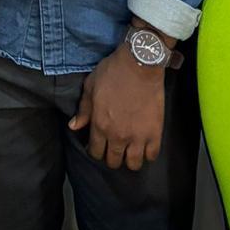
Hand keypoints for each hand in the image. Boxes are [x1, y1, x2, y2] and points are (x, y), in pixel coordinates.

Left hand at [69, 44, 164, 169]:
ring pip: (133, 164)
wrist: (139, 64)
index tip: (98, 145)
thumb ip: (83, 110)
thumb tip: (74, 126)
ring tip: (129, 150)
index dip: (95, 150)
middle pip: (114, 161)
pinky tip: (144, 146)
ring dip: (129, 159)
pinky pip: (152, 156)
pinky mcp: (155, 133)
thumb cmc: (112, 72)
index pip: (95, 152)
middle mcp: (118, 136)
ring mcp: (138, 137)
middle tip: (113, 147)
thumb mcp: (90, 87)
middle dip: (111, 157)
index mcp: (100, 125)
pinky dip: (147, 154)